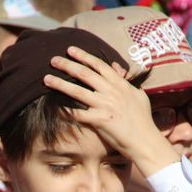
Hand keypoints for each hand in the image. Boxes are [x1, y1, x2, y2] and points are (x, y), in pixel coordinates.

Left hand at [43, 46, 180, 176]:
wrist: (145, 141)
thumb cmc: (143, 119)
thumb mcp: (138, 95)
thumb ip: (126, 81)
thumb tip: (117, 68)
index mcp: (120, 84)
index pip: (99, 65)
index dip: (83, 56)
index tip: (70, 50)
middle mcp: (111, 92)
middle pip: (84, 74)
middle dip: (67, 65)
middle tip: (53, 60)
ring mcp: (105, 105)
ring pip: (77, 91)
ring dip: (59, 84)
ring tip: (46, 79)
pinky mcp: (100, 120)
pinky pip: (78, 113)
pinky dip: (65, 110)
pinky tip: (53, 106)